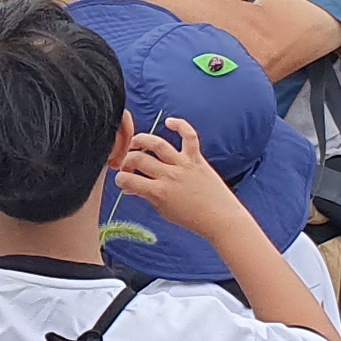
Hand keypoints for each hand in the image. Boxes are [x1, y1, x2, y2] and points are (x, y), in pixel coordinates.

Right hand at [113, 115, 256, 238]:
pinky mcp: (196, 158)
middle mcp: (169, 176)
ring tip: (135, 143)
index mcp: (158, 192)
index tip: (121, 179)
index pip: (128, 181)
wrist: (220, 218)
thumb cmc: (192, 218)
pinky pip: (188, 136)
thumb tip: (131, 187)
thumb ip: (146, 196)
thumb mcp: (163, 210)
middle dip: (127, 160)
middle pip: (138, 159)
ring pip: (156, 144)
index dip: (119, 179)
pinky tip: (169, 122)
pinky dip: (180, 125)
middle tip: (128, 164)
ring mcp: (183, 165)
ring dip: (141, 140)